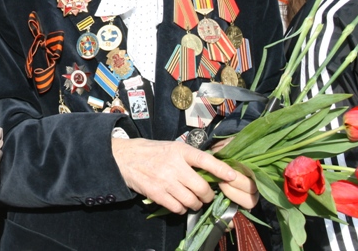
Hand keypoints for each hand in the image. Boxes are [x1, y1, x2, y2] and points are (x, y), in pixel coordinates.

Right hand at [112, 138, 248, 213]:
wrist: (124, 157)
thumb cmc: (152, 151)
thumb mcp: (172, 147)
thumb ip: (190, 157)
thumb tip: (212, 169)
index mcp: (180, 151)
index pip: (205, 160)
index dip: (221, 169)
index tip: (233, 176)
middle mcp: (174, 165)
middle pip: (201, 188)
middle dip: (207, 196)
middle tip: (206, 195)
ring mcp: (165, 180)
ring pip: (191, 201)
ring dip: (195, 204)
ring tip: (192, 200)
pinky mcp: (157, 193)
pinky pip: (177, 208)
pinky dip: (181, 209)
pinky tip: (178, 203)